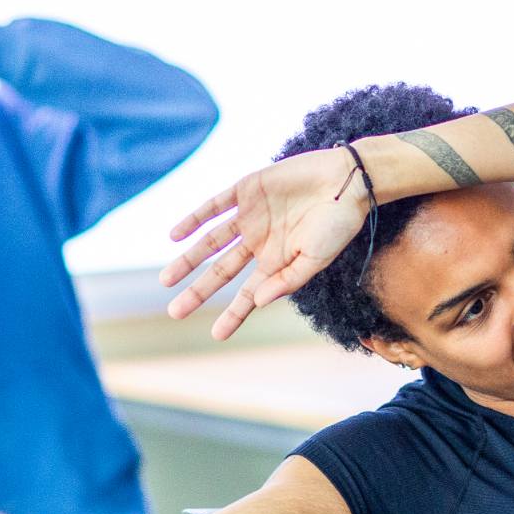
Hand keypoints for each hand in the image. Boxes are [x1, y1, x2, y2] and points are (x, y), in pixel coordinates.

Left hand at [161, 147, 371, 338]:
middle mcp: (259, 242)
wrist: (348, 178)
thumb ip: (287, 280)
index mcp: (277, 262)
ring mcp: (251, 217)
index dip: (233, 314)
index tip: (217, 335)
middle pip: (221, 271)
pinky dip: (194, 219)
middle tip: (175, 312)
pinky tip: (176, 235)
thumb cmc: (338, 223)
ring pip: (212, 242)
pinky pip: (215, 206)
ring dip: (188, 260)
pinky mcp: (247, 189)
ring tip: (166, 280)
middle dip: (199, 291)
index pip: (248, 294)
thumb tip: (259, 302)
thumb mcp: (316, 259)